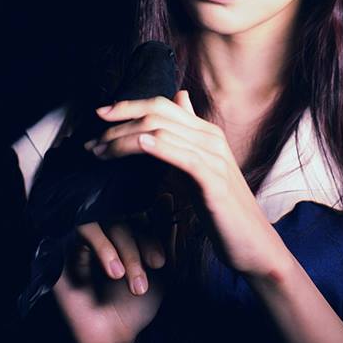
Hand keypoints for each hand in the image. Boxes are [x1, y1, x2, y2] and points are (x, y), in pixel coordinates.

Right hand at [52, 201, 173, 342]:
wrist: (111, 339)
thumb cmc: (136, 306)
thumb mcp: (161, 273)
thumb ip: (164, 239)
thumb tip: (167, 199)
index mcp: (128, 234)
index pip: (141, 218)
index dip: (152, 237)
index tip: (160, 263)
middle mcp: (105, 233)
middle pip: (122, 220)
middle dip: (136, 249)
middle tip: (144, 277)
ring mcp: (83, 240)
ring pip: (104, 223)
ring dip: (121, 248)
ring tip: (122, 277)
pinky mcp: (64, 249)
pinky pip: (81, 231)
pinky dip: (102, 247)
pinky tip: (113, 272)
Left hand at [85, 91, 290, 281]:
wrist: (252, 243)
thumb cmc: (221, 210)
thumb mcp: (199, 169)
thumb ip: (186, 138)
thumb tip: (179, 99)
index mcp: (206, 133)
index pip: (162, 104)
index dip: (128, 105)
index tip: (99, 115)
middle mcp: (211, 138)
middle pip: (158, 113)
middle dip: (118, 123)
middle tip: (90, 141)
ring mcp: (214, 157)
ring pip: (162, 131)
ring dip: (123, 139)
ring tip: (99, 153)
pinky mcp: (213, 180)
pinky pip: (180, 155)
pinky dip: (155, 147)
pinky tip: (137, 147)